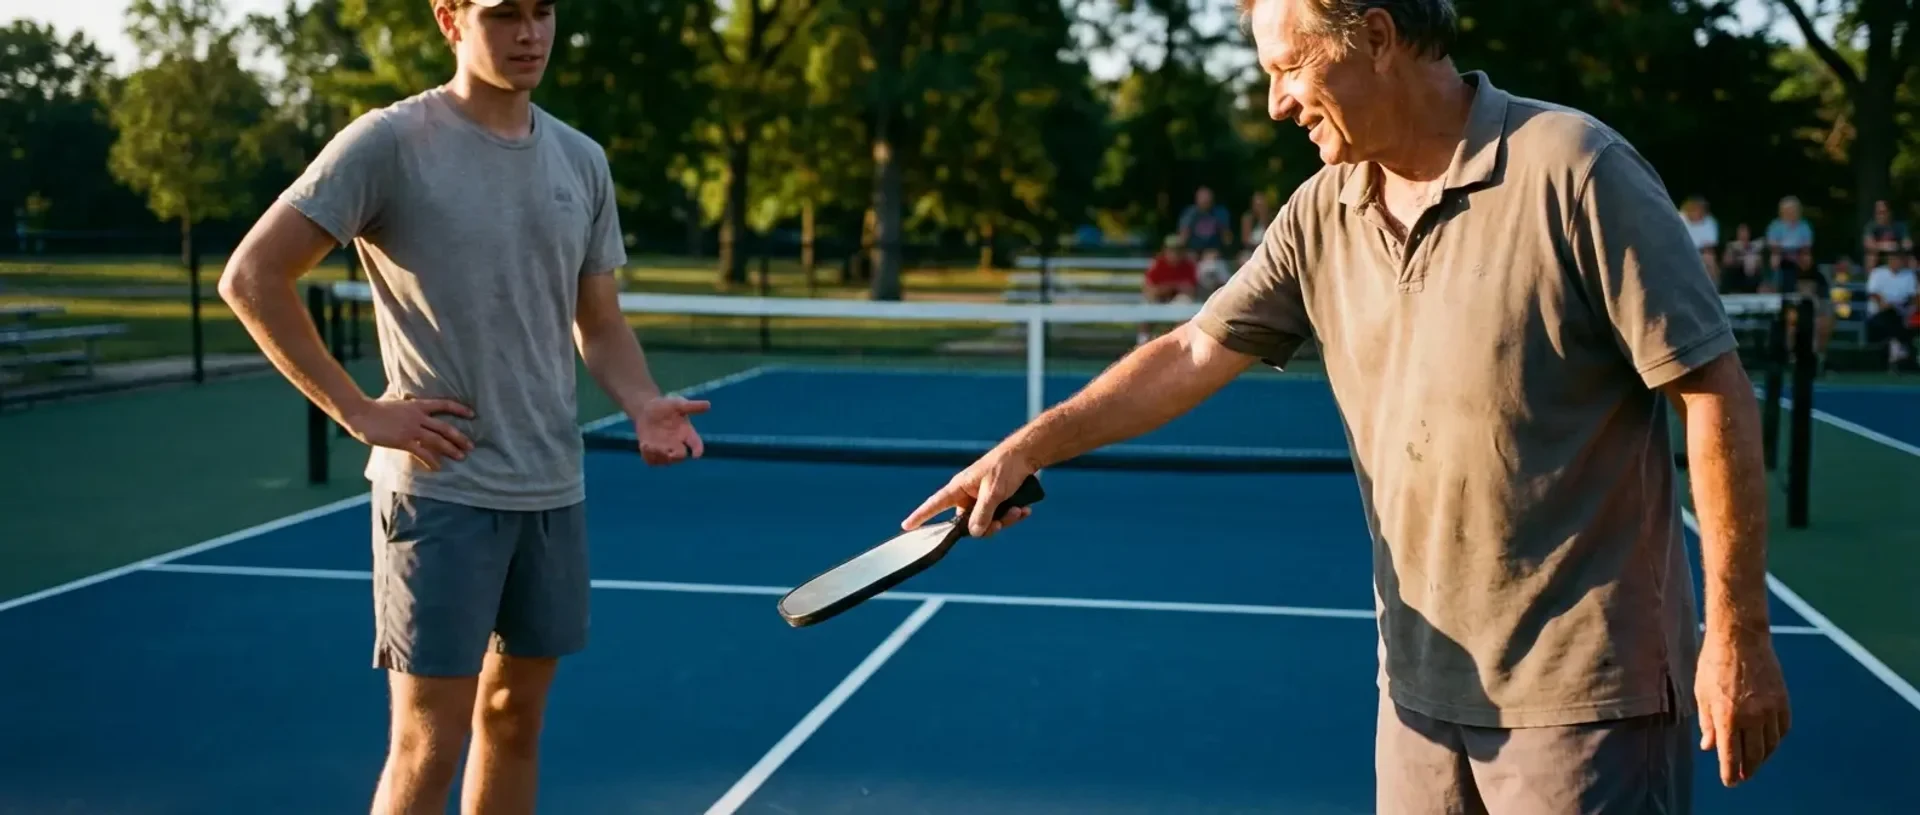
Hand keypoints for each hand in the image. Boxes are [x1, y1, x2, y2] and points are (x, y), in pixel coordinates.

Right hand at [342, 395, 474, 470]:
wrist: (360, 413)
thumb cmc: (375, 407)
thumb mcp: (395, 398)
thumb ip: (405, 400)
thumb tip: (405, 394)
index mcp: (417, 405)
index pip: (444, 404)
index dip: (459, 409)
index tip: (473, 414)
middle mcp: (418, 416)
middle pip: (445, 427)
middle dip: (460, 437)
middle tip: (471, 446)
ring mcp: (411, 429)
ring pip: (437, 440)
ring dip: (451, 449)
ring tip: (461, 457)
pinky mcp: (402, 441)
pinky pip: (421, 452)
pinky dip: (431, 460)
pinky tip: (438, 467)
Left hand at [633, 394, 709, 465]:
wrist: (647, 409)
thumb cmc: (666, 406)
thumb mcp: (678, 404)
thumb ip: (691, 406)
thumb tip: (708, 405)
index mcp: (687, 433)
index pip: (696, 444)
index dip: (698, 450)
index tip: (696, 455)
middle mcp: (678, 444)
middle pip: (680, 457)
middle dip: (675, 456)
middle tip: (668, 451)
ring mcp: (665, 450)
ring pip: (665, 461)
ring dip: (659, 455)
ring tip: (649, 445)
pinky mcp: (653, 453)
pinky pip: (652, 461)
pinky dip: (649, 456)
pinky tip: (644, 445)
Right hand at [902, 444, 1037, 536]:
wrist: (1027, 454)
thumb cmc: (1005, 467)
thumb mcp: (993, 492)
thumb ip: (982, 514)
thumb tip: (973, 533)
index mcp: (959, 488)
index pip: (935, 504)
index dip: (920, 515)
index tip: (906, 526)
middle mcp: (968, 495)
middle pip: (969, 523)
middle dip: (989, 525)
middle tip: (1002, 523)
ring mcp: (982, 499)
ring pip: (988, 522)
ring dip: (1005, 519)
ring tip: (1019, 510)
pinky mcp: (996, 500)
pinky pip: (1000, 516)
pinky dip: (1013, 515)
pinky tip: (1024, 509)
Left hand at [1695, 626, 1791, 786]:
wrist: (1741, 637)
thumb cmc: (1714, 663)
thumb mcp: (1702, 694)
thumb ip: (1707, 723)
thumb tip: (1709, 747)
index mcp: (1727, 717)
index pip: (1730, 756)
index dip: (1730, 773)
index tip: (1730, 782)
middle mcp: (1751, 717)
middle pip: (1753, 756)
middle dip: (1747, 770)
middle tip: (1742, 776)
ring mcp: (1770, 709)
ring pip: (1770, 745)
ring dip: (1762, 757)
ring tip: (1753, 761)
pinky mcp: (1783, 701)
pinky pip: (1782, 729)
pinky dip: (1775, 740)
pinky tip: (1768, 742)